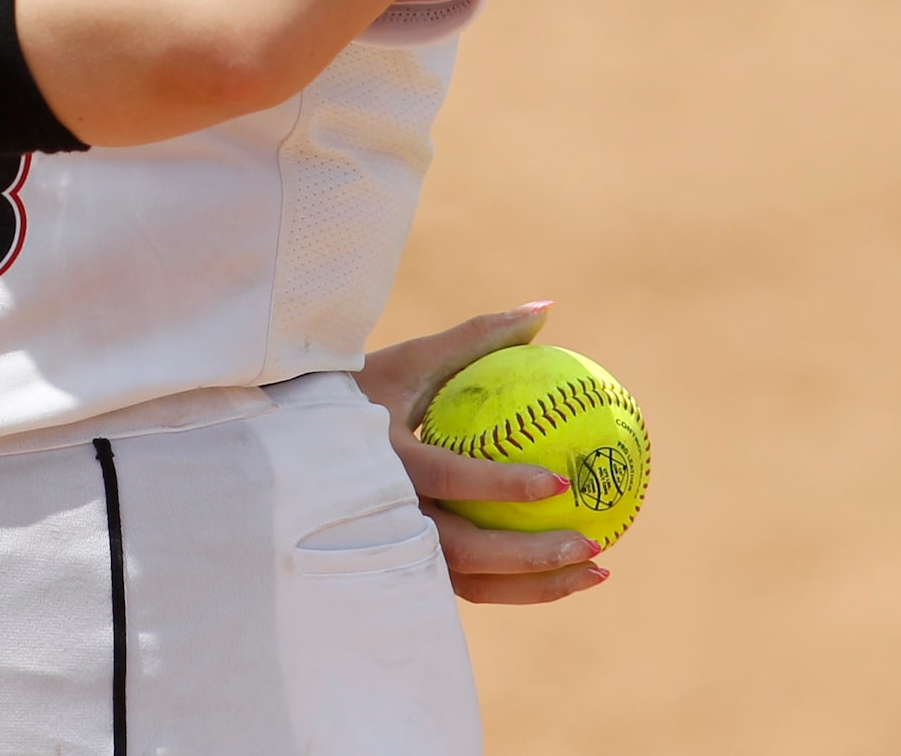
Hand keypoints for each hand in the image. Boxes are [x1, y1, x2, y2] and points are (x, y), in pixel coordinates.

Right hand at [355, 303, 608, 604]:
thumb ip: (476, 339)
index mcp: (380, 459)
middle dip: (530, 554)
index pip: (445, 477)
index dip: (499, 485)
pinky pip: (468, 585)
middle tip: (593, 542)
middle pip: (462, 550)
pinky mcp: (406, 567)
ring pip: (470, 581)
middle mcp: (385, 512)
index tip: (557, 479)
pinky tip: (567, 574)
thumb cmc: (360, 388)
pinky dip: (520, 588)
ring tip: (599, 569)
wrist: (300, 444)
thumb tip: (545, 311)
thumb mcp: (411, 360)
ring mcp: (393, 547)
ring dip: (537, 584)